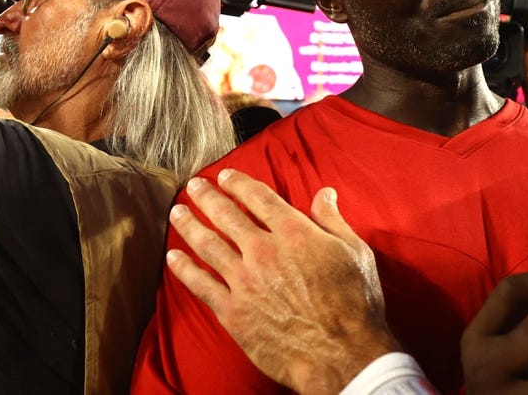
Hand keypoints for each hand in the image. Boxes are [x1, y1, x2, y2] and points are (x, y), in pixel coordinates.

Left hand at [166, 169, 399, 394]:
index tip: (225, 176)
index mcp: (295, 233)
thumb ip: (333, 221)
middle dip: (208, 197)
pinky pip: (201, 285)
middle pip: (228, 216)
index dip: (239, 183)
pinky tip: (173, 257)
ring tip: (177, 211)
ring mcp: (245, 282)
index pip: (259, 198)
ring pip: (208, 245)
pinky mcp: (233, 311)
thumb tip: (324, 193)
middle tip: (194, 186)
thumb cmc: (354, 303)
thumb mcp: (355, 252)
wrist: (340, 352)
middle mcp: (264, 251)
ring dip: (189, 225)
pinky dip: (184, 269)